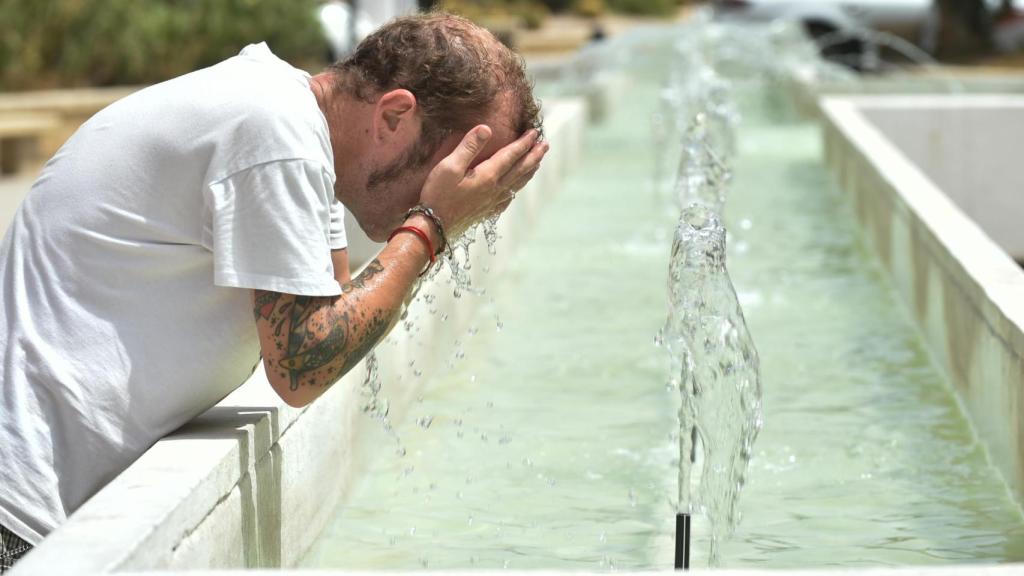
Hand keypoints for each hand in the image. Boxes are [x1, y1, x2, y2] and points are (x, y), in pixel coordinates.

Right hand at [417, 125, 548, 239]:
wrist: (434, 227)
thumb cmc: (438, 195)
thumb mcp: (449, 166)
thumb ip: (469, 146)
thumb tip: (486, 129)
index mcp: (488, 176)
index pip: (512, 155)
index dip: (524, 143)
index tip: (535, 132)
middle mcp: (495, 189)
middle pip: (521, 169)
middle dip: (534, 155)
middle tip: (545, 145)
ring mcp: (492, 202)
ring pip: (517, 183)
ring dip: (529, 171)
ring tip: (537, 162)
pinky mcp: (486, 211)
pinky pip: (509, 198)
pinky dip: (517, 188)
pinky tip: (516, 188)